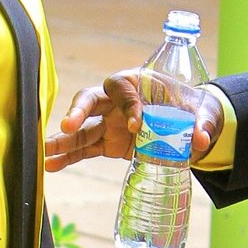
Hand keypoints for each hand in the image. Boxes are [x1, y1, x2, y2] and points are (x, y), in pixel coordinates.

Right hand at [45, 73, 226, 170]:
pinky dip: (68, 157)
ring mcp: (109, 122)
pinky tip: (50, 165)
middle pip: (90, 100)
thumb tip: (201, 139)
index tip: (136, 124)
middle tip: (70, 126)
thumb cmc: (193, 109)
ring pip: (82, 129)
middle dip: (79, 112)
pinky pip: (85, 149)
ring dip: (64, 140)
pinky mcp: (108, 143)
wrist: (191, 123)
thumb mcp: (203, 112)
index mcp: (137, 83)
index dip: (126, 104)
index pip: (122, 87)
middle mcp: (116, 100)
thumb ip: (202, 124)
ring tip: (44, 152)